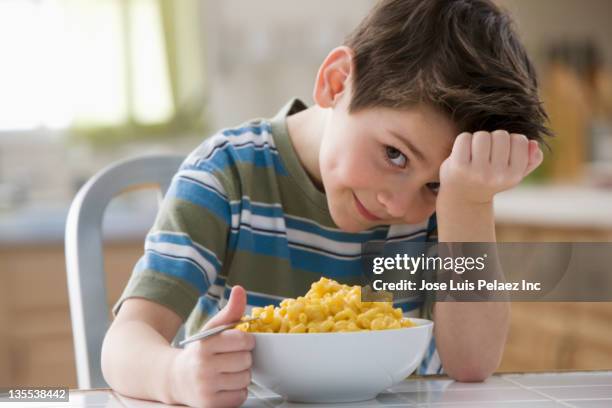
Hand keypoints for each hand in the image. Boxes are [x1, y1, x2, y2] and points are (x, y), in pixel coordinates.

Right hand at [169, 286, 253, 407]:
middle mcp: (203, 366)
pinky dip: (237, 391)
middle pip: (246, 360)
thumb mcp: (212, 329)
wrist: (174, 378)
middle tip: (232, 358)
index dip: (246, 340)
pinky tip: (225, 384)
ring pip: (245, 379)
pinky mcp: (209, 404)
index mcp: (205, 344)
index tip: (241, 342)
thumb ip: (230, 311)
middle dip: (243, 358)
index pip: (242, 340)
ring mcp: (206, 387)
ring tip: (228, 371)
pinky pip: (240, 396)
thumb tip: (240, 290)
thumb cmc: (199, 352)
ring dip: (241, 375)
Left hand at [438, 130, 541, 205]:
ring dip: (477, 140)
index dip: (510, 141)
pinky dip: (463, 141)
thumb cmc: (489, 180)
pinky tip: (462, 154)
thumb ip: (529, 160)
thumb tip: (533, 143)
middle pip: (501, 135)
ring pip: (482, 135)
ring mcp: (477, 171)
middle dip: (493, 140)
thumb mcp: (512, 174)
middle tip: (486, 155)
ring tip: (474, 154)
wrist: (462, 198)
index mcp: (514, 176)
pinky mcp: (459, 167)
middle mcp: (497, 175)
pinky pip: (464, 138)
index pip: (520, 140)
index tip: (501, 153)